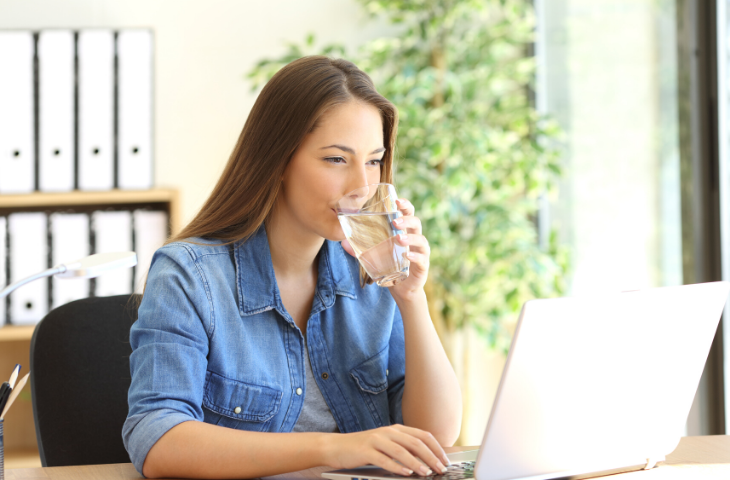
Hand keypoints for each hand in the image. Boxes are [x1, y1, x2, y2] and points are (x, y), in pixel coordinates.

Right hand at [322, 424, 448, 475]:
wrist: (336, 446)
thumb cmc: (363, 448)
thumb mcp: (386, 443)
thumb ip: (403, 448)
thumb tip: (426, 460)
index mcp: (396, 429)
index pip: (422, 435)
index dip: (436, 448)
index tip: (445, 460)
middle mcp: (388, 432)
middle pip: (415, 443)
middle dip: (431, 457)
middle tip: (440, 469)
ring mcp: (376, 440)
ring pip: (402, 451)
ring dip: (417, 462)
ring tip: (427, 473)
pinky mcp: (366, 451)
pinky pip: (385, 459)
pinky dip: (397, 466)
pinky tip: (406, 473)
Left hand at [341, 198, 428, 300]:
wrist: (402, 288)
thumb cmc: (390, 265)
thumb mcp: (375, 255)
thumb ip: (360, 248)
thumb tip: (342, 242)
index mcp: (404, 231)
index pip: (408, 213)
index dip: (405, 205)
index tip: (397, 200)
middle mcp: (414, 239)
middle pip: (416, 223)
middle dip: (407, 219)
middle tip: (395, 221)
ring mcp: (420, 252)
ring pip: (421, 240)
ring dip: (410, 238)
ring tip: (398, 239)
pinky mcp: (422, 266)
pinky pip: (422, 258)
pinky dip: (415, 256)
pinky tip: (407, 255)